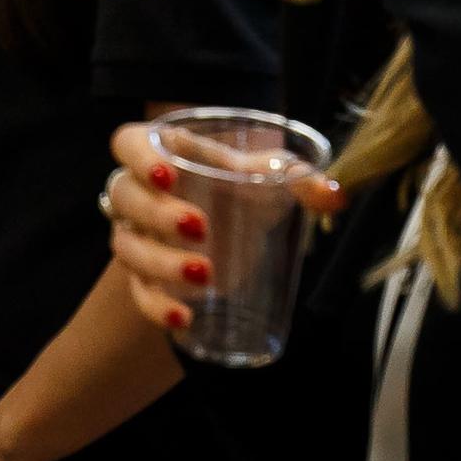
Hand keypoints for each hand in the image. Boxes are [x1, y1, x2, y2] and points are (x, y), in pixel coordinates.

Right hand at [102, 119, 343, 337]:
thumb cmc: (240, 190)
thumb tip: (335, 196)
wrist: (226, 230)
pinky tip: (184, 318)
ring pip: (127, 246)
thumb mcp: (268, 177)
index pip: (129, 143)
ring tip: (206, 274)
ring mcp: (135, 235)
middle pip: (125, 196)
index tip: (168, 175)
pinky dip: (157, 307)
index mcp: (164, 152)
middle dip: (158, 214)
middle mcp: (138, 191)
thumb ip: (300, 180)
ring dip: (161, 262)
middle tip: (200, 227)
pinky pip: (138, 293)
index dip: (140, 157)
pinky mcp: (143, 277)